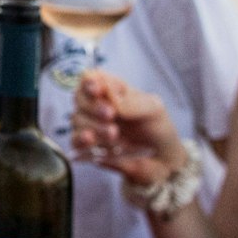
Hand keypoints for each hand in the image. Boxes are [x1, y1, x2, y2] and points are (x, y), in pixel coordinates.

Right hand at [72, 70, 186, 183]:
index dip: (89, 82)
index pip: (90, 77)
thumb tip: (111, 99)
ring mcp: (91, 126)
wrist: (162, 160)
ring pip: (77, 120)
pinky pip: (75, 141)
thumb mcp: (153, 110)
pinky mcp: (88, 147)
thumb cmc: (158, 128)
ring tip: (114, 134)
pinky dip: (82, 140)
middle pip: (79, 97)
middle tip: (111, 115)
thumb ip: (133, 103)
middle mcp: (97, 105)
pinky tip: (91, 140)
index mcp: (112, 89)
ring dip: (94, 126)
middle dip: (93, 106)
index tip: (97, 90)